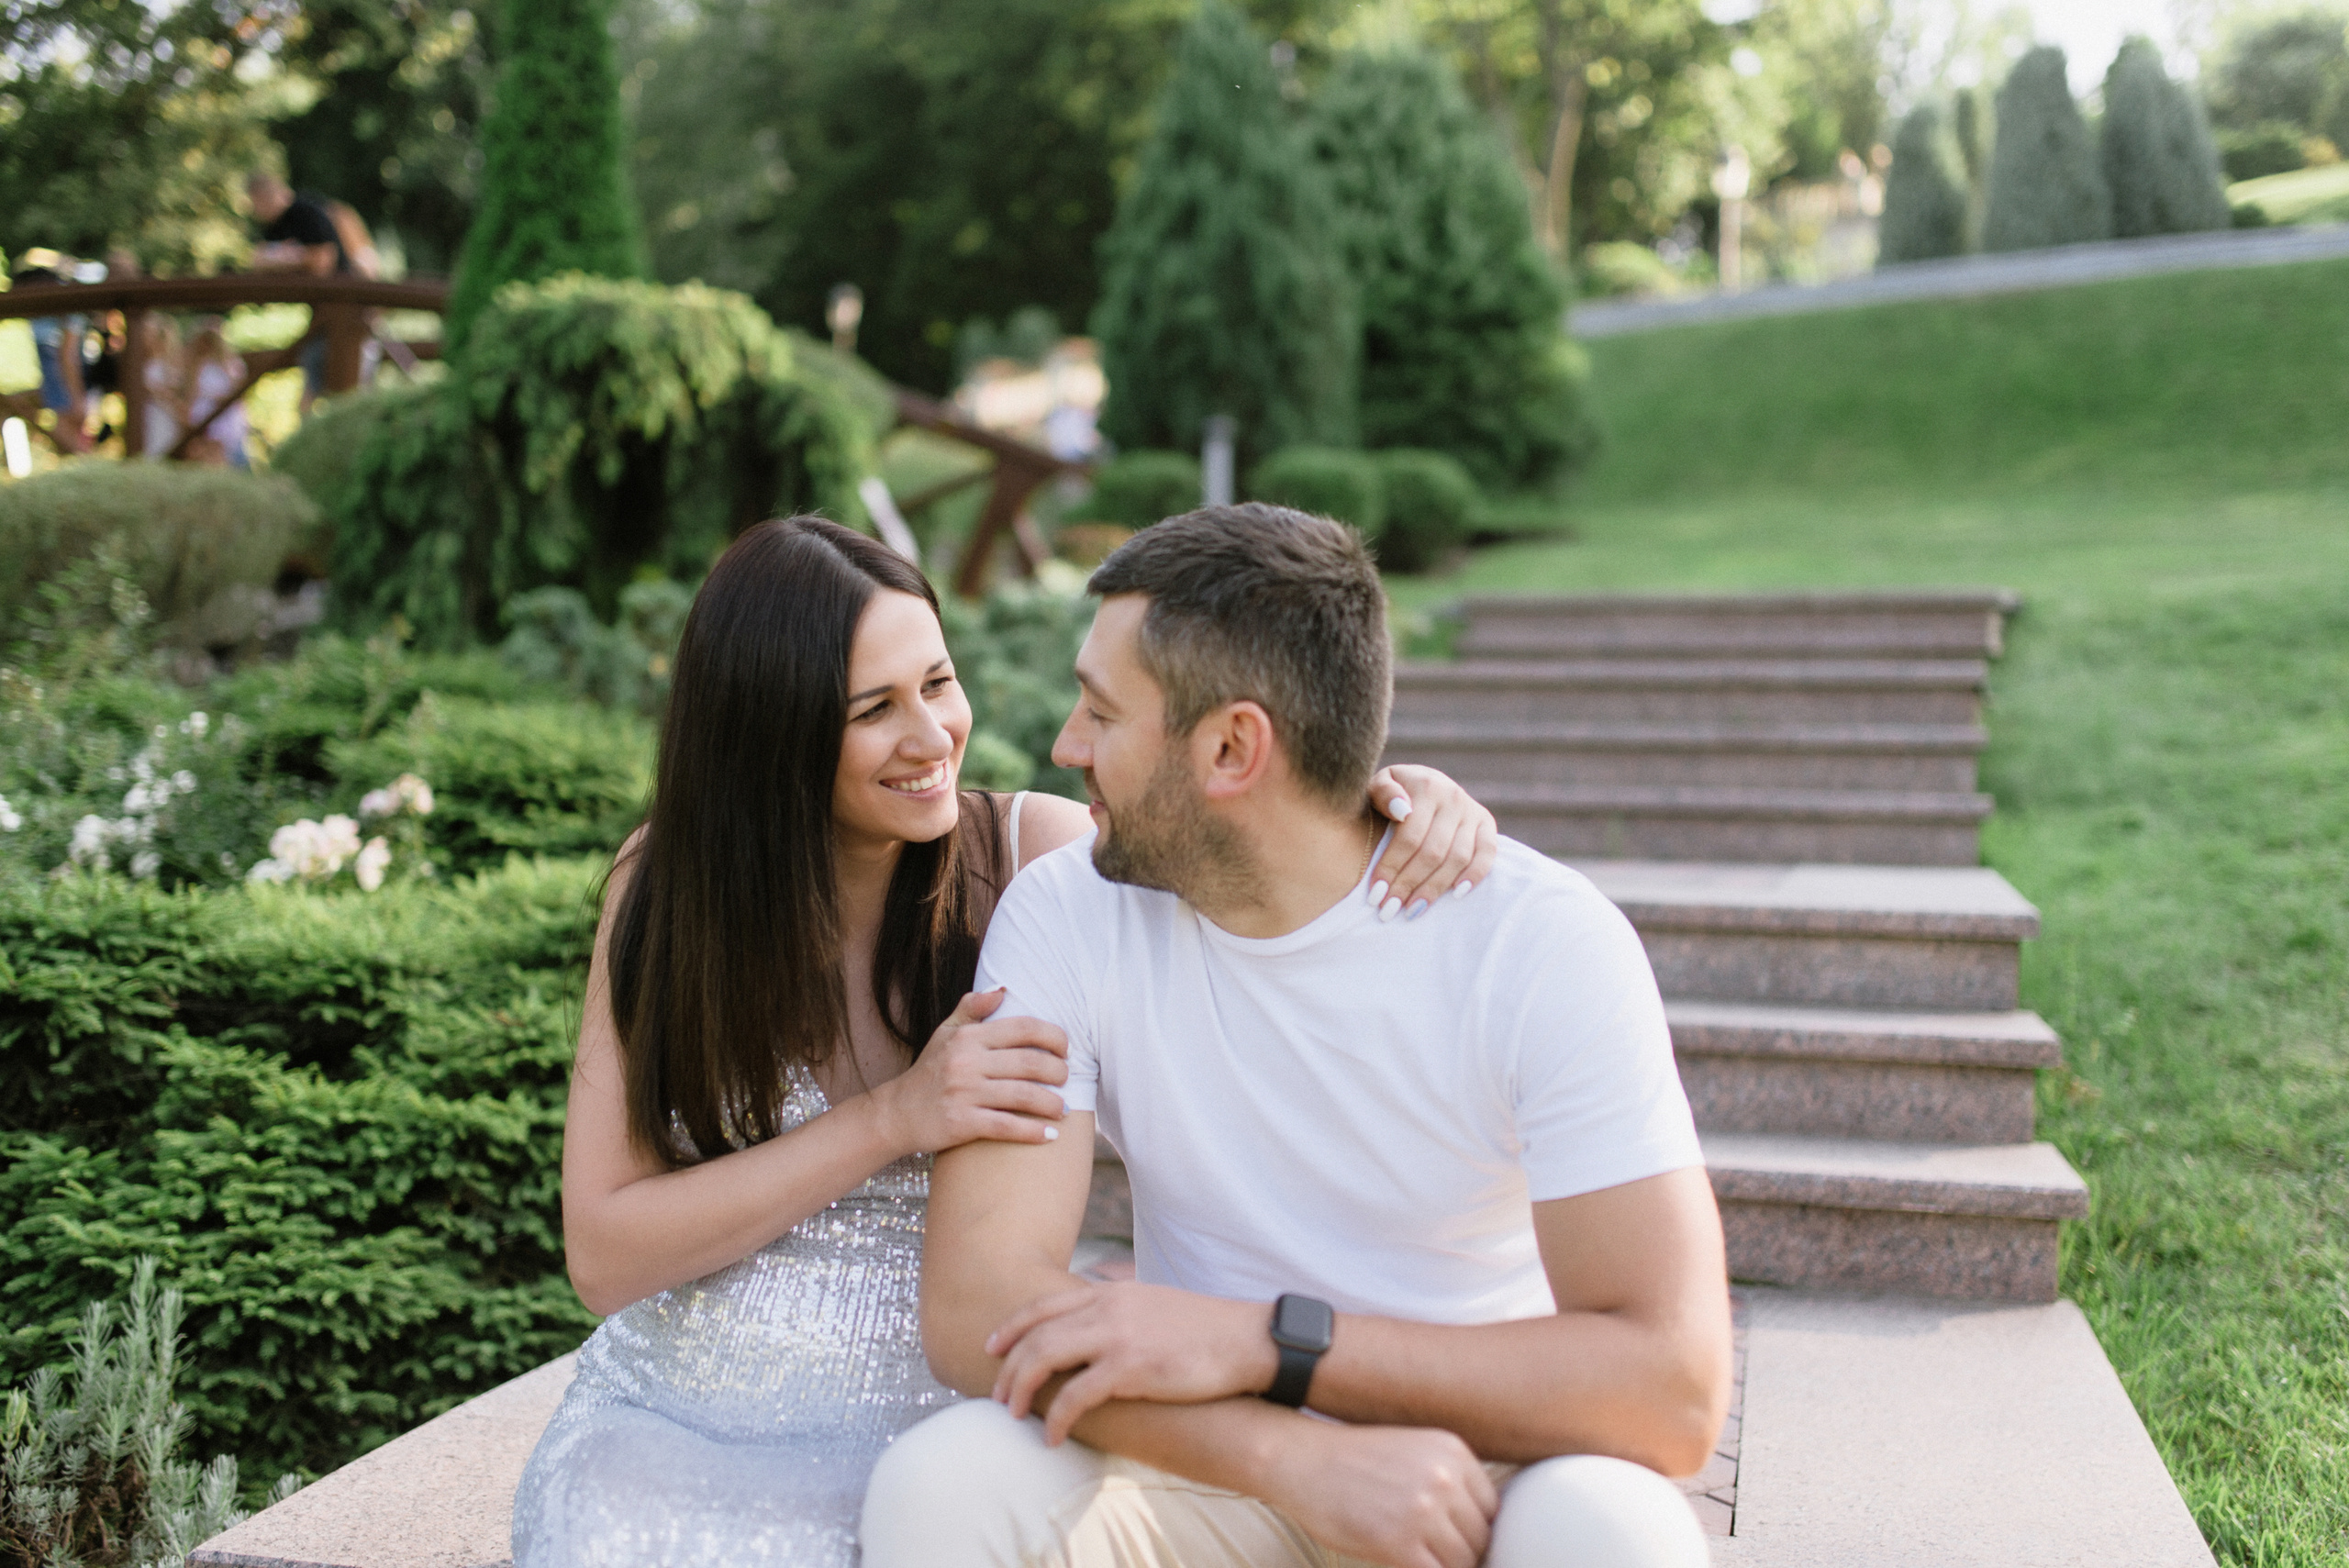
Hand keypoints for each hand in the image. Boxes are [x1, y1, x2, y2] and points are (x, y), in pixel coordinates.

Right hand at [871, 989, 1066, 1155]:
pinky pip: (1007, 1126)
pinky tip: (1050, 1136)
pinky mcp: (962, 1123)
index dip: (1053, 1037)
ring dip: (1052, 1104)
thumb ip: (971, 1008)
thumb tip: (1003, 989)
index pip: (1024, 1028)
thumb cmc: (928, 1071)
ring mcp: (964, 1093)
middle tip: (1067, 1080)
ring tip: (1064, 1109)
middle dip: (1058, 1072)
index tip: (1065, 1050)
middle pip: (1031, 1062)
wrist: (896, 1113)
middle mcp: (967, 1062)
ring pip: (1024, 1096)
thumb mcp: (945, 1033)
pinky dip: (1033, 1132)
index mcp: (968, 1037)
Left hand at [986, 1281, 1274, 1443]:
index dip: (1011, 1327)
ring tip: (1013, 1414)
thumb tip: (1097, 1324)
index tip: (992, 1348)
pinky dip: (1057, 1417)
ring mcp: (1117, 1336)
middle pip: (1036, 1334)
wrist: (1248, 1339)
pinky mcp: (1131, 1369)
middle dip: (1009, 1366)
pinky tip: (1053, 1436)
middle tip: (997, 1395)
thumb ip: (1121, 1309)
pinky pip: (1076, 1395)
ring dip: (1021, 1389)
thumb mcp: (1155, 1304)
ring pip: (1045, 1358)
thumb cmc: (1206, 1329)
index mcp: (1111, 1292)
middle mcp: (1107, 1308)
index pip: (1044, 1305)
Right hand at [1261, 1421, 1497, 1567]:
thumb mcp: (1412, 1453)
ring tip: (1416, 1556)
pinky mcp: (1399, 1542)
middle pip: (1481, 1537)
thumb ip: (1448, 1482)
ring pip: (1464, 1561)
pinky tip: (1401, 1561)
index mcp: (1453, 1451)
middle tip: (1430, 1552)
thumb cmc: (1352, 1463)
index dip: (1474, 1530)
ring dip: (1444, 1566)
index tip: (1452, 1540)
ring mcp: (1423, 1510)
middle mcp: (1445, 1477)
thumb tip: (1480, 1532)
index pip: (1492, 1508)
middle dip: (1462, 1553)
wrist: (1299, 1460)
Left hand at [1367, 764, 1498, 919]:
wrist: (1421, 780)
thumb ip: (1383, 792)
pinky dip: (1475, 875)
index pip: (1409, 836)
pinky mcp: (1486, 823)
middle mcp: (1453, 797)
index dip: (1391, 867)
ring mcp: (1472, 811)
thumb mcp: (1378, 783)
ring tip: (1412, 910)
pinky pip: (1487, 853)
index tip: (1375, 894)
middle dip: (1408, 884)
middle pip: (1432, 852)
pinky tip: (1456, 895)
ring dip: (1434, 888)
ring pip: (1457, 858)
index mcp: (1425, 786)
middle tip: (1389, 909)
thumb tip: (1401, 810)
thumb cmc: (1392, 790)